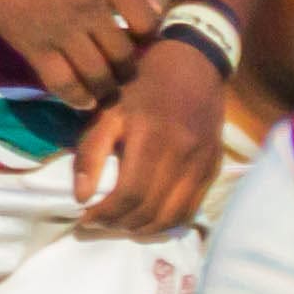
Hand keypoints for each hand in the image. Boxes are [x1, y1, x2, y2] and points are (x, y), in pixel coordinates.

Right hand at [0, 0, 162, 108]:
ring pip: (98, 75)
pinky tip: (83, 100)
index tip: (141, 40)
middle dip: (128, 68)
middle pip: (124, 55)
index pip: (148, 23)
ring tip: (106, 90)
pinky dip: (77, 97)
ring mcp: (62, 30)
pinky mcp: (34, 47)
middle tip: (124, 71)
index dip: (148, 37)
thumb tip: (150, 10)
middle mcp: (90, 7)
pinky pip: (63, 83)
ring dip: (106, 88)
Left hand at [71, 40, 228, 237]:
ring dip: (143, 229)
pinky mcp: (212, 168)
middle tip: (99, 223)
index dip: (105, 215)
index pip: (129, 195)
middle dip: (119, 224)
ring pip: (172, 217)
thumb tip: (81, 197)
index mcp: (152, 138)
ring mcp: (201, 165)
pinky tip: (148, 219)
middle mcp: (182, 156)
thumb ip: (91, 152)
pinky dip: (167, 222)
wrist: (194, 64)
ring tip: (122, 224)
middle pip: (150, 211)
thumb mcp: (108, 109)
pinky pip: (190, 209)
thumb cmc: (143, 84)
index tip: (85, 218)